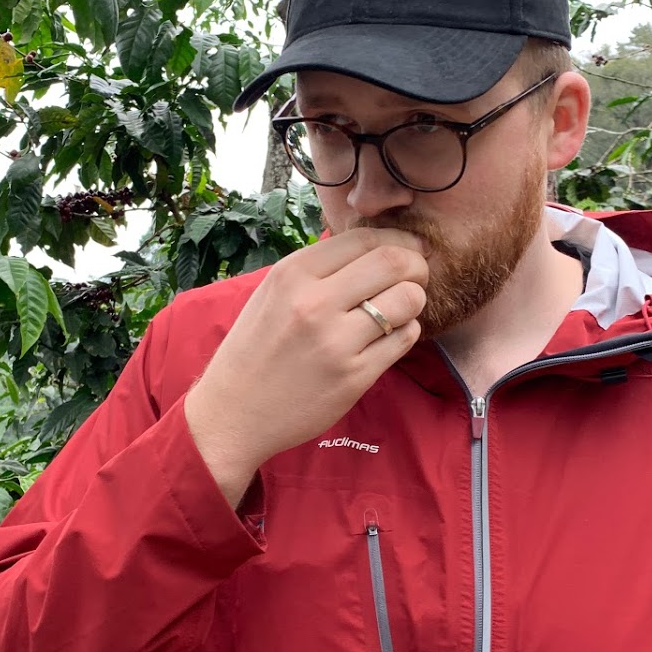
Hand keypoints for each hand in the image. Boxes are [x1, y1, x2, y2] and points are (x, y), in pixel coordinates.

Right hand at [185, 229, 428, 505]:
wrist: (233, 413)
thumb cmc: (255, 349)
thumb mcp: (273, 293)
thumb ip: (318, 269)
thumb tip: (374, 247)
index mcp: (292, 273)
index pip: (365, 238)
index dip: (398, 241)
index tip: (409, 250)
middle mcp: (314, 302)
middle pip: (394, 262)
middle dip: (417, 265)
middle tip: (417, 276)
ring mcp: (336, 341)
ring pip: (407, 300)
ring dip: (414, 300)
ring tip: (400, 309)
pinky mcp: (354, 376)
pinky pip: (404, 339)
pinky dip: (406, 331)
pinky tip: (388, 337)